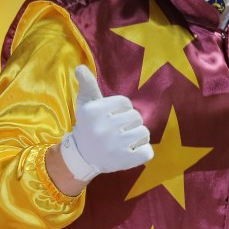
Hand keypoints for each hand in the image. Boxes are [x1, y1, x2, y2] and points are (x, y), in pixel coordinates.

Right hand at [60, 65, 153, 181]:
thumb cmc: (88, 125)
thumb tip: (81, 67)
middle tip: (119, 129)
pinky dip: (143, 152)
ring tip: (125, 140)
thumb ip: (88, 84)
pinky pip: (147, 152)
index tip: (112, 117)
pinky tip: (130, 151)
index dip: (122, 109)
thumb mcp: (85, 104)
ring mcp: (115, 146)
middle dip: (131, 122)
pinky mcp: (125, 161)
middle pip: (136, 117)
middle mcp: (103, 129)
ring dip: (138, 136)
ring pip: (144, 133)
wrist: (82, 156)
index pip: (125, 103)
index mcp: (94, 112)